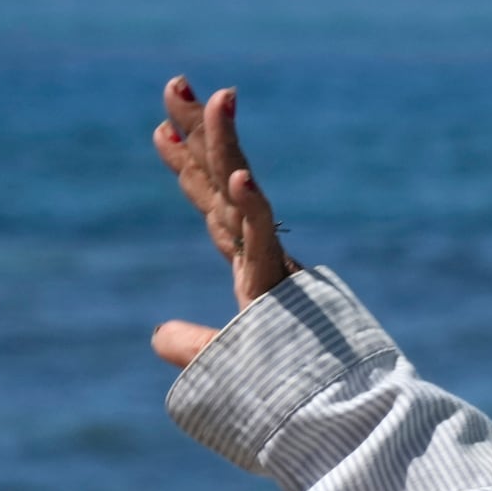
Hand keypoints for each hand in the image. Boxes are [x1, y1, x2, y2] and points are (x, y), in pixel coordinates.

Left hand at [150, 76, 299, 368]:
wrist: (332, 408)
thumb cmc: (289, 390)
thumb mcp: (225, 365)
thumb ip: (194, 346)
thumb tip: (160, 336)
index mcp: (251, 266)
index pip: (214, 206)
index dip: (189, 167)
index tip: (162, 128)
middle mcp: (261, 256)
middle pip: (222, 180)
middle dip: (199, 130)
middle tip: (175, 82)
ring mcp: (272, 266)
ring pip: (242, 194)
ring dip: (225, 144)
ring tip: (214, 96)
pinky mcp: (283, 285)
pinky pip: (264, 240)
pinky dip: (251, 208)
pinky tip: (238, 176)